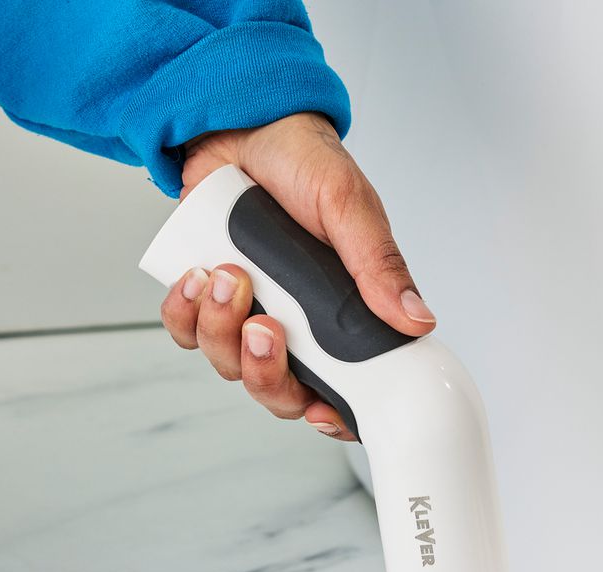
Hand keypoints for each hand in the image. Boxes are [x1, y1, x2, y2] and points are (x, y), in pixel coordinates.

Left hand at [158, 113, 434, 440]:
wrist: (240, 124)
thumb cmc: (303, 161)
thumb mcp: (348, 206)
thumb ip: (378, 264)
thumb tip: (417, 319)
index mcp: (342, 314)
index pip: (344, 390)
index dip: (331, 416)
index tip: (319, 413)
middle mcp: (297, 324)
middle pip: (280, 392)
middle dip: (265, 371)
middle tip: (265, 326)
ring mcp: (249, 313)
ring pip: (230, 364)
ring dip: (222, 329)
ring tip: (226, 274)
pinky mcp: (205, 297)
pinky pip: (187, 332)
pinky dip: (184, 313)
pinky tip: (193, 277)